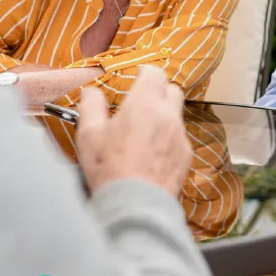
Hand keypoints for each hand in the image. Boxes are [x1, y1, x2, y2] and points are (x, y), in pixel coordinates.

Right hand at [74, 64, 191, 197]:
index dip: (146, 71)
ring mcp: (180, 137)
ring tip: (145, 131)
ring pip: (177, 116)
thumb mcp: (90, 134)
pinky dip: (169, 139)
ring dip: (164, 116)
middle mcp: (168, 116)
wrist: (135, 205)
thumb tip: (91, 93)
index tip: (139, 75)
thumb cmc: (111, 169)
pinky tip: (153, 153)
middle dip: (160, 91)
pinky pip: (179, 139)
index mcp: (144, 104)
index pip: (155, 73)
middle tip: (143, 101)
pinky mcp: (186, 157)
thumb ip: (91, 107)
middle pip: (173, 90)